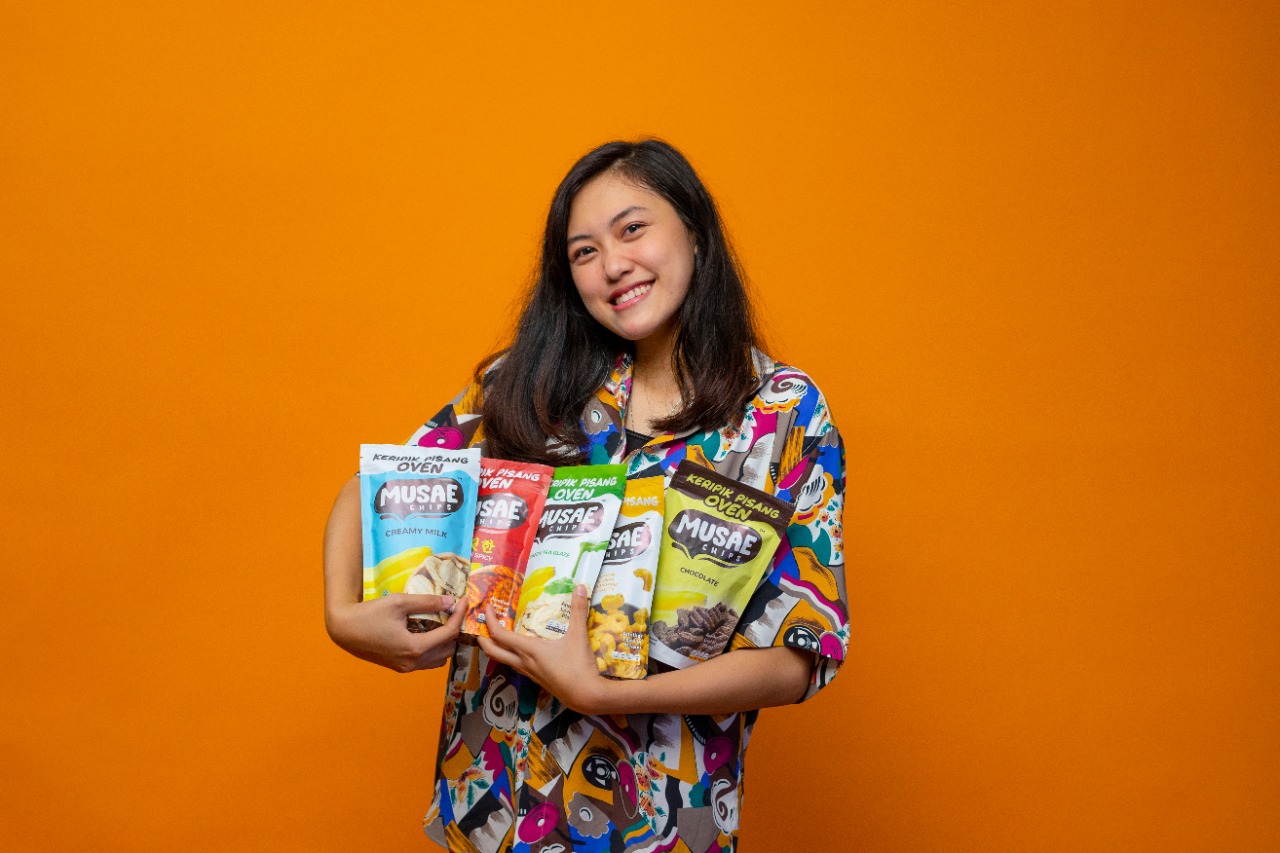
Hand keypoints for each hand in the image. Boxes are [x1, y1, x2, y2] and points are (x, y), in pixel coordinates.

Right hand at [326, 593, 464, 672]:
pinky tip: (427, 632)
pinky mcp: (399, 667)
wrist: (344, 630)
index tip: (464, 600)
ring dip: (445, 642)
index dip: (459, 616)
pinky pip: (426, 662)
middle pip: (448, 649)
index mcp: (415, 648)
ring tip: (442, 622)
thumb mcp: (399, 602)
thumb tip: (451, 602)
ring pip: (438, 659)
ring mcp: (406, 667)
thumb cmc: (369, 614)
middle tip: (454, 612)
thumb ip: (427, 602)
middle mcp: (413, 662)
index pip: (449, 634)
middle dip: (454, 630)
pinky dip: (433, 649)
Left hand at [478, 584, 605, 712]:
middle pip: (493, 651)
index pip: (500, 635)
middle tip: (481, 625)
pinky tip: (521, 650)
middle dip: (483, 638)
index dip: (489, 621)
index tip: (486, 608)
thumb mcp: (578, 636)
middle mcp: (524, 662)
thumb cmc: (579, 666)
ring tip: (498, 635)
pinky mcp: (537, 679)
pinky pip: (516, 665)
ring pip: (504, 660)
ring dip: (496, 648)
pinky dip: (510, 655)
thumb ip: (578, 610)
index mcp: (529, 650)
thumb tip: (580, 587)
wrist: (585, 696)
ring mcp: (529, 673)